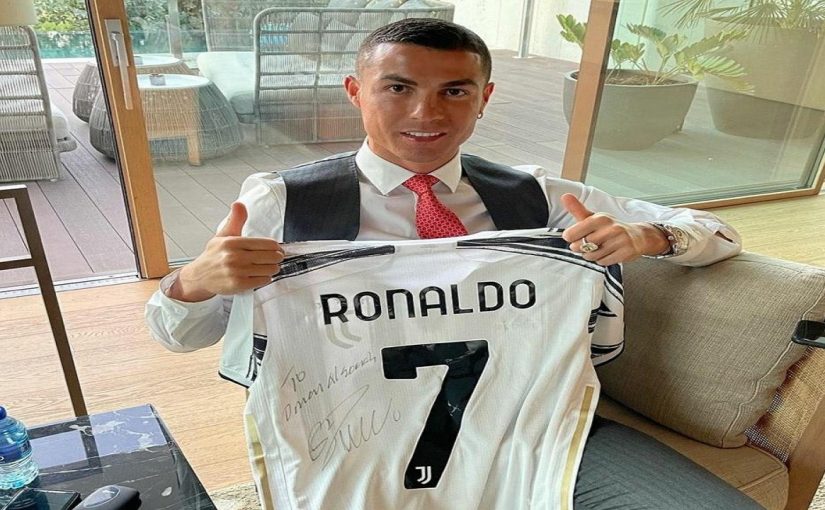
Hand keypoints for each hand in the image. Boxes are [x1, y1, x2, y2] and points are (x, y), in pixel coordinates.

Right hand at [169, 202, 284, 301]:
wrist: (199, 276)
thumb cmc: (214, 255)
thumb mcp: (224, 234)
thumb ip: (235, 219)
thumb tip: (239, 204)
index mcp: (233, 242)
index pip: (267, 243)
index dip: (276, 247)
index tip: (277, 249)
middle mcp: (234, 256)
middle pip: (272, 257)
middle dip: (276, 258)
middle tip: (274, 259)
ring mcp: (237, 271)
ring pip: (270, 269)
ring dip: (272, 269)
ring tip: (267, 267)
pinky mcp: (239, 284)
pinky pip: (263, 280)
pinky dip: (265, 278)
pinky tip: (259, 275)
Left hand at [560, 194, 669, 265]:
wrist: (637, 236)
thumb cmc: (610, 227)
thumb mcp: (593, 217)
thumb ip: (577, 209)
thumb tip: (564, 196)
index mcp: (600, 218)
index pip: (573, 233)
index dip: (570, 237)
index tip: (572, 236)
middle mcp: (610, 229)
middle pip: (581, 246)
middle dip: (580, 247)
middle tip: (587, 243)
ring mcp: (619, 241)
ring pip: (592, 256)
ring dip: (591, 255)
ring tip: (598, 248)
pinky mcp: (625, 253)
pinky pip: (603, 262)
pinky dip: (602, 260)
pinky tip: (607, 253)